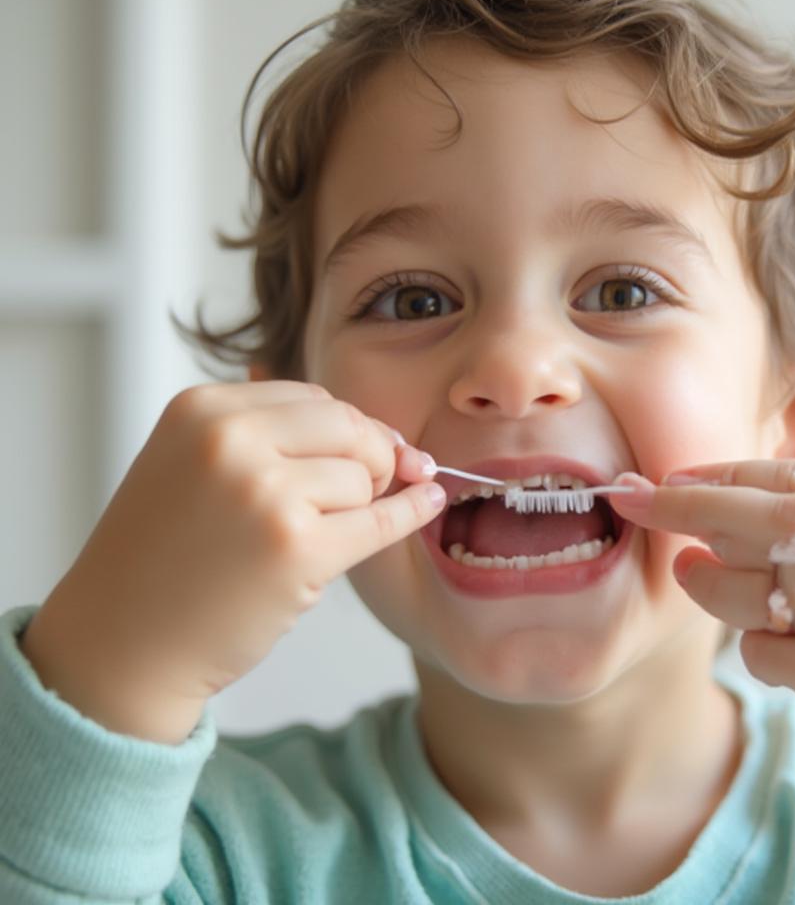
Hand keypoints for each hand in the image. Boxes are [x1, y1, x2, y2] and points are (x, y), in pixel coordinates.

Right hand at [20, 381, 444, 741]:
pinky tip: (429, 503)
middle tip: (366, 489)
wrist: (119, 644)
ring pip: (363, 476)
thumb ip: (270, 437)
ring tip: (304, 540)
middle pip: (348, 426)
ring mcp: (264, 493)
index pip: (312, 397)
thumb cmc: (164, 559)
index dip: (344, 430)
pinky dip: (411, 513)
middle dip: (370, 456)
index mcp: (203, 410)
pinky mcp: (297, 550)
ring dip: (355, 507)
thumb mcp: (192, 466)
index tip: (358, 455)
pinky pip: (381, 521)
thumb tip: (381, 434)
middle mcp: (230, 440)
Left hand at [610, 459, 794, 773]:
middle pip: (780, 520)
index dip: (728, 474)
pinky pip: (764, 648)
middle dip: (698, 507)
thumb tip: (688, 491)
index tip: (670, 477)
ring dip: (710, 580)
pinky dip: (750, 647)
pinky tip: (770, 651)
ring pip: (763, 585)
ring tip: (692, 572)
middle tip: (642, 503)